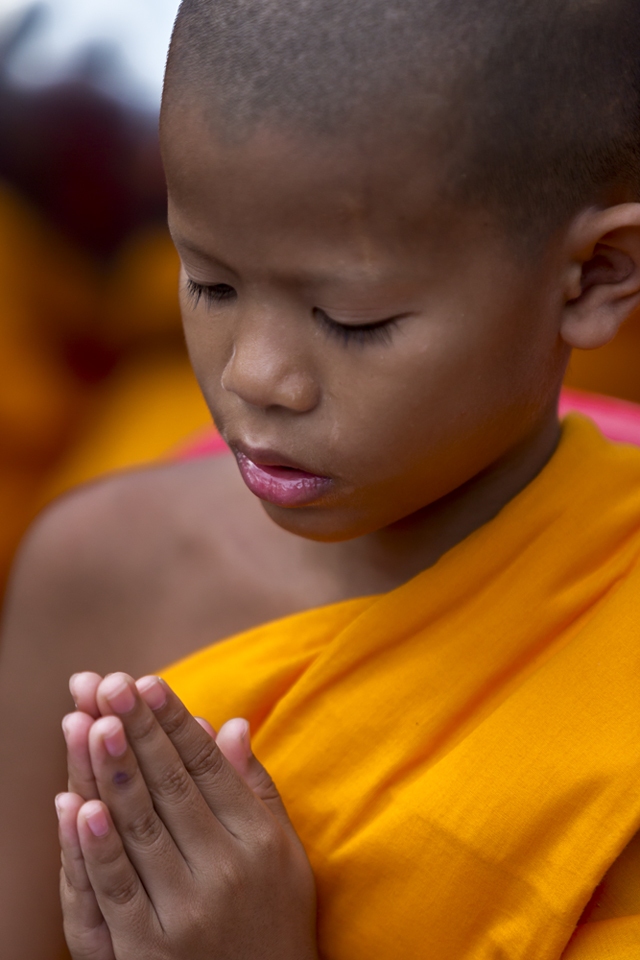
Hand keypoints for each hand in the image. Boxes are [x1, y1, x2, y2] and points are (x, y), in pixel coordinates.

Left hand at [57, 673, 317, 959]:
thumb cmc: (276, 919)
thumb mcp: (283, 851)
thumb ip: (256, 786)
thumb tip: (232, 723)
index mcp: (257, 839)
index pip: (207, 766)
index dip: (174, 722)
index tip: (147, 682)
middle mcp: (224, 870)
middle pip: (170, 787)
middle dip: (137, 730)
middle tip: (110, 683)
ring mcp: (185, 912)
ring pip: (140, 829)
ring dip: (112, 773)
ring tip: (91, 722)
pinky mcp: (148, 952)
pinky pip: (117, 890)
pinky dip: (95, 848)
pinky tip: (78, 806)